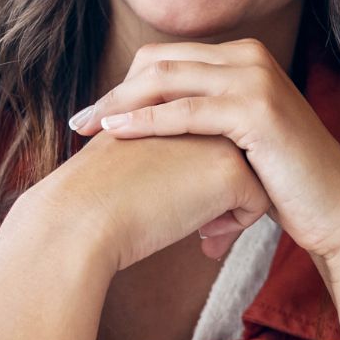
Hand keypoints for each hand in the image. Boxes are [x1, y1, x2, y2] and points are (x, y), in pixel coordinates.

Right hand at [41, 128, 272, 266]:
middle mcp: (200, 110)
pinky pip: (258, 203)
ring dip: (233, 207)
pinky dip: (237, 225)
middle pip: (237, 152)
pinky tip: (203, 237)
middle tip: (205, 228)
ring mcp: (218, 136)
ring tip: (205, 232)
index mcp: (173, 103)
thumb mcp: (132, 157)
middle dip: (227, 190)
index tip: (186, 204)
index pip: (212, 137)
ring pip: (254, 174)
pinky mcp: (231, 170)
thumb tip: (190, 180)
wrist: (82, 216)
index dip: (205, 174)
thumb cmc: (95, 196)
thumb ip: (164, 153)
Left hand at [73, 39, 339, 266]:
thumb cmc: (284, 186)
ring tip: (88, 128)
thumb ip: (202, 124)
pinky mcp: (258, 111)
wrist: (336, 212)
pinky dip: (147, 121)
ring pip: (167, 80)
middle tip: (80, 122)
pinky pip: (187, 111)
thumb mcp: (236, 143)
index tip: (93, 114)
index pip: (166, 58)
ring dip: (121, 103)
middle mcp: (250, 57)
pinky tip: (117, 133)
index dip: (124, 84)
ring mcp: (256, 80)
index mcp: (243, 59)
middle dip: (114, 91)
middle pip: (160, 63)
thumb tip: (146, 127)